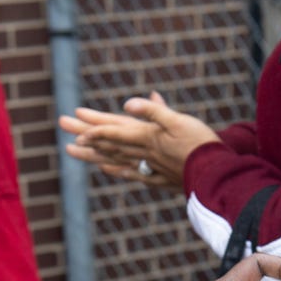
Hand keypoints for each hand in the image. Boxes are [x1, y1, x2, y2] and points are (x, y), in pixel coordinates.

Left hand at [59, 91, 219, 190]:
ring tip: (73, 150)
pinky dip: (118, 169)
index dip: (94, 126)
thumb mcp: (178, 120)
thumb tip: (127, 103)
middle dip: (86, 136)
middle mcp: (144, 152)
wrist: (216, 172)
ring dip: (94, 153)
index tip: (74, 122)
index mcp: (147, 136)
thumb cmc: (200, 143)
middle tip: (63, 129)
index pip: (114, 129)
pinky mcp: (160, 177)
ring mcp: (150, 166)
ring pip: (115, 158)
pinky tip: (109, 169)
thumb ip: (153, 110)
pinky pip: (133, 172)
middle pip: (109, 143)